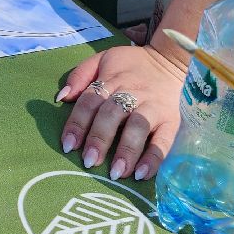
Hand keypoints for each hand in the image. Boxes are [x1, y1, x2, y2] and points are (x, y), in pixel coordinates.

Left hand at [56, 44, 186, 180]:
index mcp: (111, 79)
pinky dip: (153, 158)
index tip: (68, 145)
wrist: (168, 61)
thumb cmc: (130, 66)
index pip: (90, 101)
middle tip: (89, 161)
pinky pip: (164, 141)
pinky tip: (141, 174)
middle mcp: (132, 93)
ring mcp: (153, 107)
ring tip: (115, 173)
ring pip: (138, 127)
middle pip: (112, 114)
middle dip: (99, 138)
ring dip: (126, 151)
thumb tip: (62, 97)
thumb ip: (80, 75)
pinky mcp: (171, 121)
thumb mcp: (102, 59)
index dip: (78, 123)